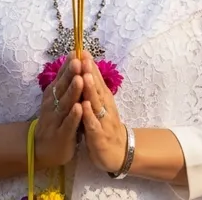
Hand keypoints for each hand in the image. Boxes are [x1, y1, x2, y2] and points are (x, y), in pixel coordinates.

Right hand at [34, 52, 83, 168]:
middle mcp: (53, 104)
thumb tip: (74, 58)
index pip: (61, 77)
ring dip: (73, 91)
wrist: (42, 148)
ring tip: (80, 79)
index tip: (76, 52)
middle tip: (78, 61)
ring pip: (65, 104)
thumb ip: (65, 82)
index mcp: (53, 94)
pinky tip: (79, 108)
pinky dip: (73, 116)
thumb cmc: (55, 119)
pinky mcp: (61, 135)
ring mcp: (56, 119)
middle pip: (62, 87)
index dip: (68, 65)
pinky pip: (68, 124)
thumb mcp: (58, 99)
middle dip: (70, 74)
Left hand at [79, 53, 127, 173]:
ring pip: (96, 103)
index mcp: (103, 98)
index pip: (96, 79)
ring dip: (90, 89)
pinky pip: (93, 125)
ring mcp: (103, 120)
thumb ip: (93, 88)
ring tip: (84, 76)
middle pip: (97, 87)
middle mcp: (104, 106)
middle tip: (84, 57)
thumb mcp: (100, 104)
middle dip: (90, 72)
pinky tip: (84, 106)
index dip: (90, 65)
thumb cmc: (105, 124)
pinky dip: (89, 115)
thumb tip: (86, 68)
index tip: (82, 50)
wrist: (118, 152)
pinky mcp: (99, 137)